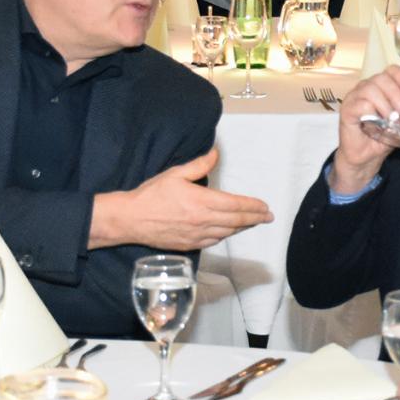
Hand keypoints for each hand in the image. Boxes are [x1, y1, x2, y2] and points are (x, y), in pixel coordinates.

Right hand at [91, 147, 272, 250]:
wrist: (131, 219)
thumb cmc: (152, 195)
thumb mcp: (175, 174)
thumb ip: (199, 165)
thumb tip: (216, 154)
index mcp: (202, 201)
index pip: (236, 205)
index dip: (253, 206)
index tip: (265, 206)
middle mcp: (203, 221)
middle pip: (236, 221)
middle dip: (255, 218)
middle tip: (268, 217)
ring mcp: (197, 235)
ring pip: (227, 232)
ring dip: (243, 227)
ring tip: (253, 223)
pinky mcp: (190, 245)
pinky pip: (214, 241)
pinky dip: (226, 236)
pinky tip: (229, 232)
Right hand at [329, 64, 399, 191]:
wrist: (369, 155)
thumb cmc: (385, 134)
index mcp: (381, 86)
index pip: (391, 70)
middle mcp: (366, 87)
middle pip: (382, 78)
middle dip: (397, 94)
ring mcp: (354, 97)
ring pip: (370, 89)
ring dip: (385, 105)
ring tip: (390, 120)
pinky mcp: (347, 109)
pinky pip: (361, 104)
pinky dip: (372, 114)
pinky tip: (376, 125)